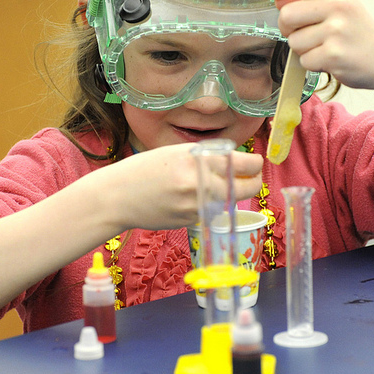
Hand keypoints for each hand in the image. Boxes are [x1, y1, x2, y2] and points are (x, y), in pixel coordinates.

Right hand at [88, 143, 263, 231]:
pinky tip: (185, 197)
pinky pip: (211, 211)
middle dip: (252, 182)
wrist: (117, 197)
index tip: (256, 164)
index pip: (245, 164)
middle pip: (248, 187)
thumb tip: (237, 163)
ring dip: (228, 193)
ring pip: (230, 200)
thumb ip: (207, 157)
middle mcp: (201, 184)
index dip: (256, 164)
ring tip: (207, 184)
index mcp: (198, 160)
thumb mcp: (176, 152)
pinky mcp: (191, 221)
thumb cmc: (145, 169)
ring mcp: (197, 206)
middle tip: (249, 177)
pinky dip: (208, 204)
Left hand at [271, 0, 373, 93]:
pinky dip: (311, 64)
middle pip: (287, 14)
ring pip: (293, 41)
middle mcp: (339, 5)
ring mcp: (337, 30)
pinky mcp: (334, 55)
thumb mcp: (338, 6)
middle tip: (304, 32)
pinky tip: (329, 59)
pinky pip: (303, 60)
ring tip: (324, 46)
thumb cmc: (357, 33)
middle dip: (287, 28)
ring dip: (302, 49)